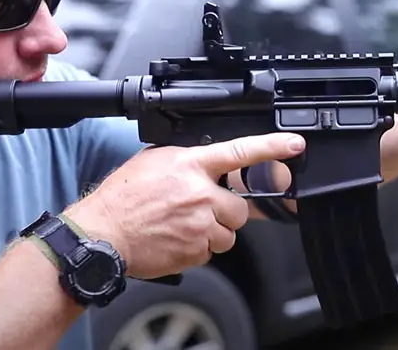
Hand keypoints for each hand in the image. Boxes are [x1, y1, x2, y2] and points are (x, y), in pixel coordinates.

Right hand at [65, 132, 305, 278]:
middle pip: (241, 207)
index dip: (272, 147)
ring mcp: (200, 226)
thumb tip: (210, 162)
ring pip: (229, 234)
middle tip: (201, 211)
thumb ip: (188, 161)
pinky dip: (199, 249)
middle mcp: (200, 195)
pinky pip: (212, 252)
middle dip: (226, 212)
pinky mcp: (195, 252)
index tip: (295, 145)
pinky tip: (177, 240)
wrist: (102, 234)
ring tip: (185, 227)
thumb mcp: (155, 162)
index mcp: (191, 166)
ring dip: (214, 232)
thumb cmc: (123, 198)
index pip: (240, 152)